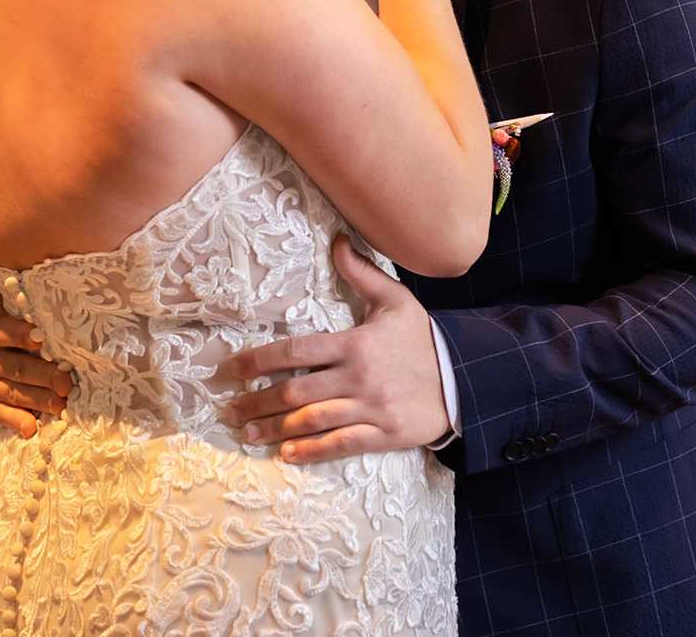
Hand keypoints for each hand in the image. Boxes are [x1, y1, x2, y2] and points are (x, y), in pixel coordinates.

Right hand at [0, 245, 71, 438]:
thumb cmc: (12, 315)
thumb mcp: (1, 295)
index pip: (8, 332)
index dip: (23, 335)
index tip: (43, 338)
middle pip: (18, 367)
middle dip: (44, 375)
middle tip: (67, 380)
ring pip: (16, 392)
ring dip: (39, 400)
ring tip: (62, 404)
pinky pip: (2, 415)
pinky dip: (16, 423)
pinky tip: (31, 430)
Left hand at [223, 235, 450, 462]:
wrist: (464, 377)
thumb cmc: (424, 339)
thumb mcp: (396, 300)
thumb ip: (362, 273)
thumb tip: (337, 240)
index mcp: (354, 344)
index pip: (296, 351)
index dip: (259, 360)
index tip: (234, 368)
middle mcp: (358, 377)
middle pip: (295, 392)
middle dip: (257, 401)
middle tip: (231, 408)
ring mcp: (370, 408)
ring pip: (312, 421)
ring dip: (274, 429)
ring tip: (248, 433)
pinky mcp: (383, 434)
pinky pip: (341, 444)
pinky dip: (311, 451)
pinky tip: (287, 454)